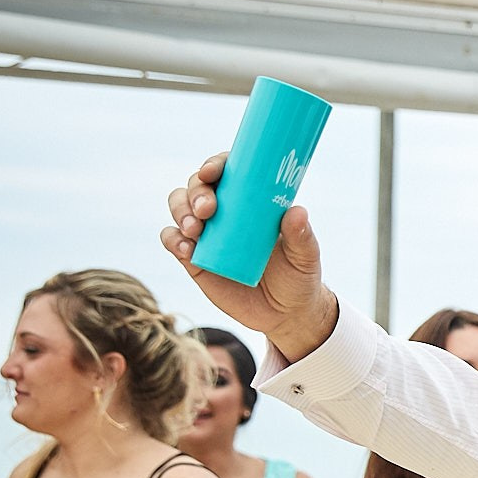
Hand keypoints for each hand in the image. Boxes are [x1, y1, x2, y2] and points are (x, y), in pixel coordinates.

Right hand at [161, 153, 339, 359]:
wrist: (285, 313)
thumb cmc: (298, 276)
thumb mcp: (305, 257)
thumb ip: (301, 236)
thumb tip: (296, 211)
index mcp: (251, 201)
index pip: (228, 172)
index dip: (215, 164)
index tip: (213, 171)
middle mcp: (225, 211)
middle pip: (197, 186)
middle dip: (196, 192)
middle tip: (208, 209)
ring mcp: (206, 234)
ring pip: (179, 207)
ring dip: (181, 211)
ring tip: (196, 230)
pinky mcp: (193, 259)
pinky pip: (172, 240)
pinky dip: (172, 239)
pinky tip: (185, 248)